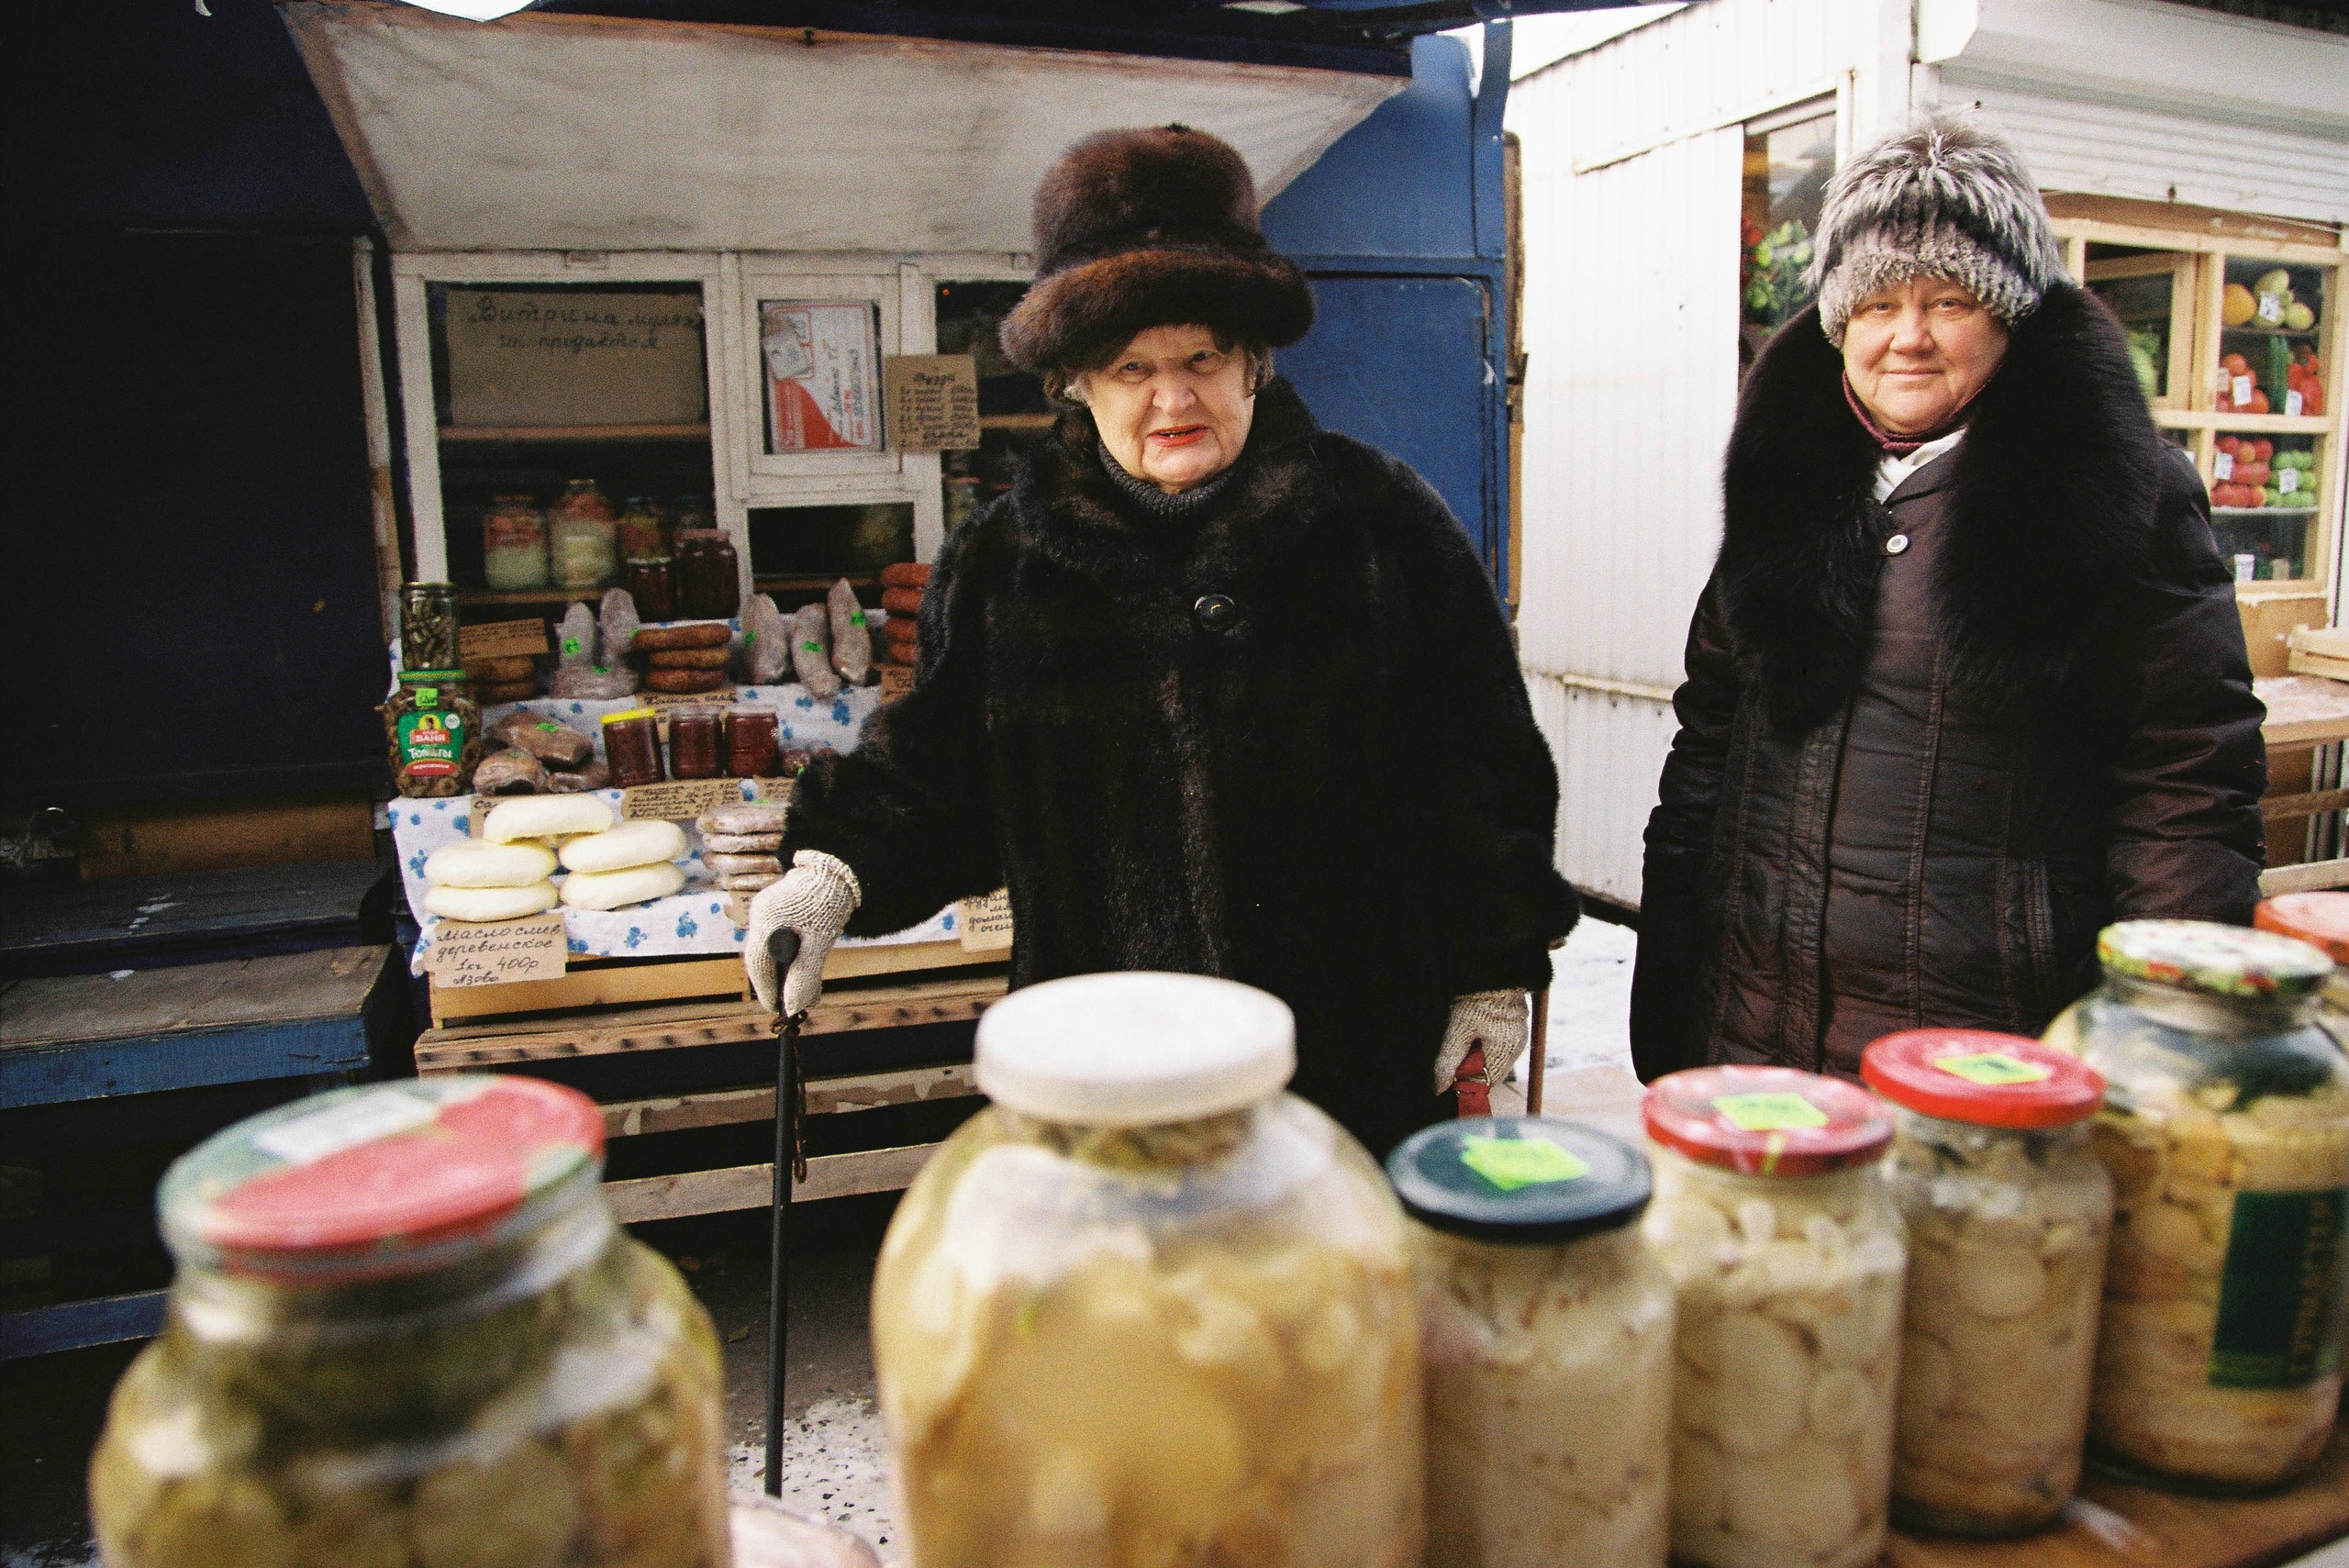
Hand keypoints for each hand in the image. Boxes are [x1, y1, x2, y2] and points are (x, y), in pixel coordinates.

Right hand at [744, 851, 860, 1015]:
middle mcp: (760, 914)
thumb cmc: (830, 903)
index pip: (757, 965)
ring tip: (808, 989)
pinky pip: (776, 937)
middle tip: (795, 1003)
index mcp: (766, 921)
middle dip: (778, 983)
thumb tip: (792, 1007)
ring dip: (786, 971)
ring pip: (770, 949)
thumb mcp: (819, 944)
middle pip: (761, 958)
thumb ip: (804, 976)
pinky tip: (806, 966)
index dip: (766, 991)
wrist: (840, 868)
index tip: (778, 1010)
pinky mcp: (777, 906)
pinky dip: (790, 955)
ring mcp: (767, 908)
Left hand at [1434, 989, 1530, 1094]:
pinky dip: (1481, 1044)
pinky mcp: (1512, 1027)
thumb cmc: (1476, 1000)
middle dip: (1468, 1067)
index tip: (1448, 1074)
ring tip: (1462, 1037)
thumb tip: (1439, 1088)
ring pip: (1491, 1058)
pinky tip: (1470, 1031)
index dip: (1465, 1081)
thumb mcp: (1458, 1030)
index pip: (1486, 1081)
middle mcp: (1516, 1047)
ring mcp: (1516, 1036)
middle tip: (1452, 1051)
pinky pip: (1495, 1045)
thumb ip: (1448, 1060)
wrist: (1491, 971)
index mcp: (1507, 1050)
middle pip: (1489, 1071)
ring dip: (1473, 1055)